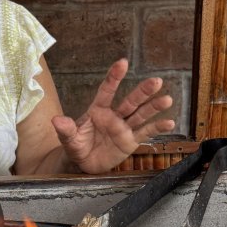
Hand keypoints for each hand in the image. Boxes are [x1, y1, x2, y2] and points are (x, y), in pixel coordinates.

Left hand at [51, 59, 174, 173]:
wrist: (83, 163)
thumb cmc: (76, 145)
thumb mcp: (68, 138)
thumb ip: (65, 129)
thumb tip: (57, 120)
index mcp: (98, 110)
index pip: (107, 90)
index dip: (115, 77)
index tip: (123, 62)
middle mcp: (114, 116)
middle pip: (130, 101)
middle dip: (143, 91)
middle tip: (156, 81)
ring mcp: (124, 128)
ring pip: (141, 114)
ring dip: (154, 107)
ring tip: (167, 99)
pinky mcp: (130, 141)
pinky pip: (145, 133)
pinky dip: (157, 128)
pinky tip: (170, 122)